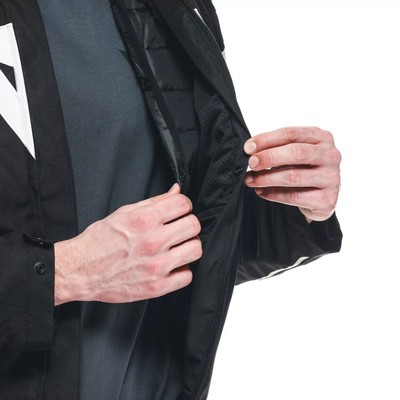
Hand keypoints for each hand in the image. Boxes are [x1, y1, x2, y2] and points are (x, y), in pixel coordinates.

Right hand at [54, 184, 201, 304]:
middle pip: (193, 225)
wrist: (80, 270)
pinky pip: (187, 276)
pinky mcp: (157, 286)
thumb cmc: (100, 241)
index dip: (182, 205)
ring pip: (195, 249)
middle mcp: (153, 241)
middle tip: (178, 228)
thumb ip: (155, 202)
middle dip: (187, 223)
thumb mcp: (125, 213)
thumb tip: (176, 191)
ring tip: (176, 247)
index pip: (183, 204)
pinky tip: (171, 265)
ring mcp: (157, 266)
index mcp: (144, 220)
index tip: (178, 210)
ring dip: (188, 246)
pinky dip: (181, 270)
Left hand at [243, 127, 340, 221]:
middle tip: (251, 163)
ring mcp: (331, 177)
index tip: (248, 148)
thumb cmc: (304, 170)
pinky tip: (262, 192)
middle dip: (268, 157)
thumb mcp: (294, 154)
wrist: (321, 198)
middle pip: (296, 153)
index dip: (267, 139)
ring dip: (267, 178)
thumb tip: (250, 151)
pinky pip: (295, 196)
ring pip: (293, 176)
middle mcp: (331, 155)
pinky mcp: (327, 199)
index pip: (291, 134)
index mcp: (322, 137)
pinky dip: (274, 194)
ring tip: (251, 180)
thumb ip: (277, 148)